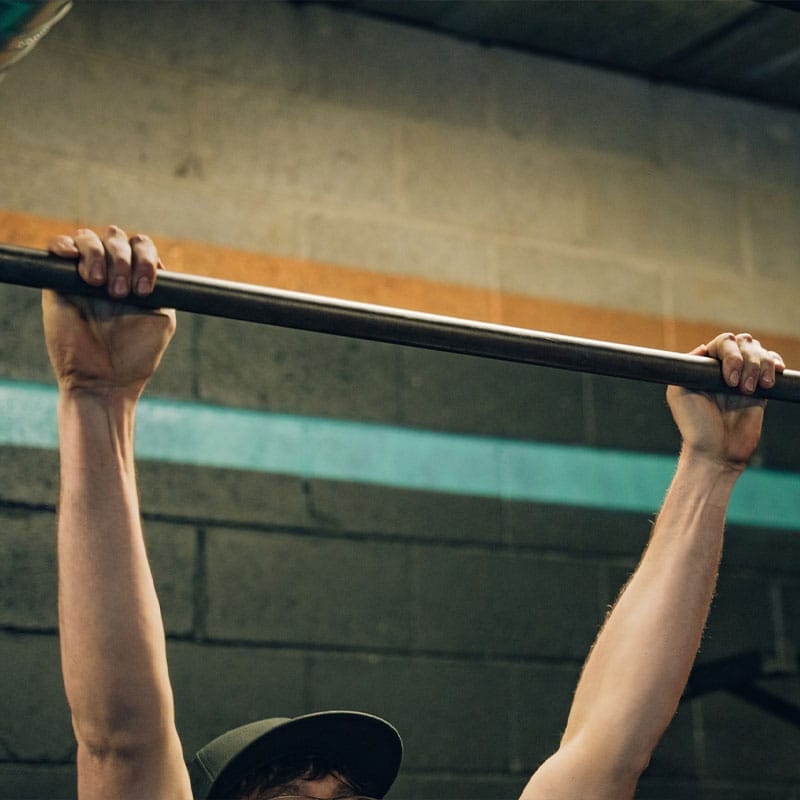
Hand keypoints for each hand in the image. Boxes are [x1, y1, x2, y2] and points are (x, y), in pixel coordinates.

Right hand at [42, 226, 175, 398]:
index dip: (145, 259)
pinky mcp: (57, 283)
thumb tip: (159, 262)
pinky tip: (71, 259)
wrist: (104, 380)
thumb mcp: (162, 319)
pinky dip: (65, 246)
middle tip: (121, 294)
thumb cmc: (136, 355)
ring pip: (88, 238)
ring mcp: (83, 275)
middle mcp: (111, 273)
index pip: (141, 246)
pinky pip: (58, 247)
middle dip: (123, 259)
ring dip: (98, 256)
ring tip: (99, 286)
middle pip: (116, 237)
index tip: (145, 289)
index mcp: (136, 278)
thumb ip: (165, 289)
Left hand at [666, 333, 784, 471]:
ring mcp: (743, 378)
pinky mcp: (760, 390)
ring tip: (750, 391)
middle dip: (746, 360)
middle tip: (740, 388)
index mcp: (703, 367)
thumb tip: (704, 347)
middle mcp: (723, 370)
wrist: (717, 452)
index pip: (722, 343)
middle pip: (743, 342)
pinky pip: (772, 364)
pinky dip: (775, 363)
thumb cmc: (695, 426)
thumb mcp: (679, 394)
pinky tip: (774, 374)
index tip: (728, 381)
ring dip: (760, 367)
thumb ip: (687, 367)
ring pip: (759, 351)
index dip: (730, 355)